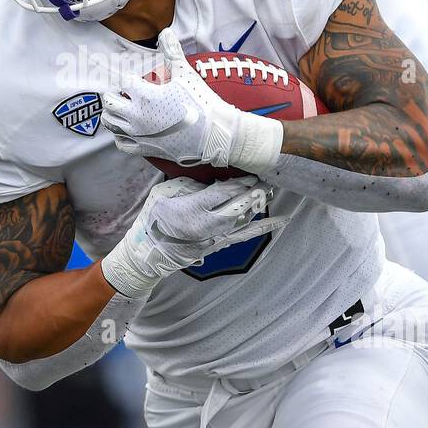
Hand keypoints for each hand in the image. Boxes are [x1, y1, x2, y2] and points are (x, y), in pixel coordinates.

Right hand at [100, 175, 289, 297]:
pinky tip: (279, 221)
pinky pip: (244, 235)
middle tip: (265, 180)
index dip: (239, 183)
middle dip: (252, 193)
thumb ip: (189, 185)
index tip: (250, 174)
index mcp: (192, 209)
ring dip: (258, 206)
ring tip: (270, 193)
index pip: (223, 193)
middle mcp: (207, 224)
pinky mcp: (217, 245)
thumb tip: (211, 178)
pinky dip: (262, 227)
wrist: (148, 253)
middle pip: (237, 206)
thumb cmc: (153, 218)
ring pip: (243, 220)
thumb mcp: (165, 193)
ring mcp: (214, 237)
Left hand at [101, 27, 281, 171]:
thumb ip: (172, 52)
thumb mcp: (186, 74)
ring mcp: (138, 134)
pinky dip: (120, 135)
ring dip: (113, 113)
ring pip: (110, 122)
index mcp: (145, 95)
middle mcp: (136, 115)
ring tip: (123, 108)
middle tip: (125, 93)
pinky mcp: (144, 148)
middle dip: (115, 94)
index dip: (129, 77)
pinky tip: (127, 129)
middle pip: (110, 101)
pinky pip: (121, 143)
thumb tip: (165, 31)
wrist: (214, 133)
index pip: (124, 80)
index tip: (136, 78)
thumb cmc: (200, 102)